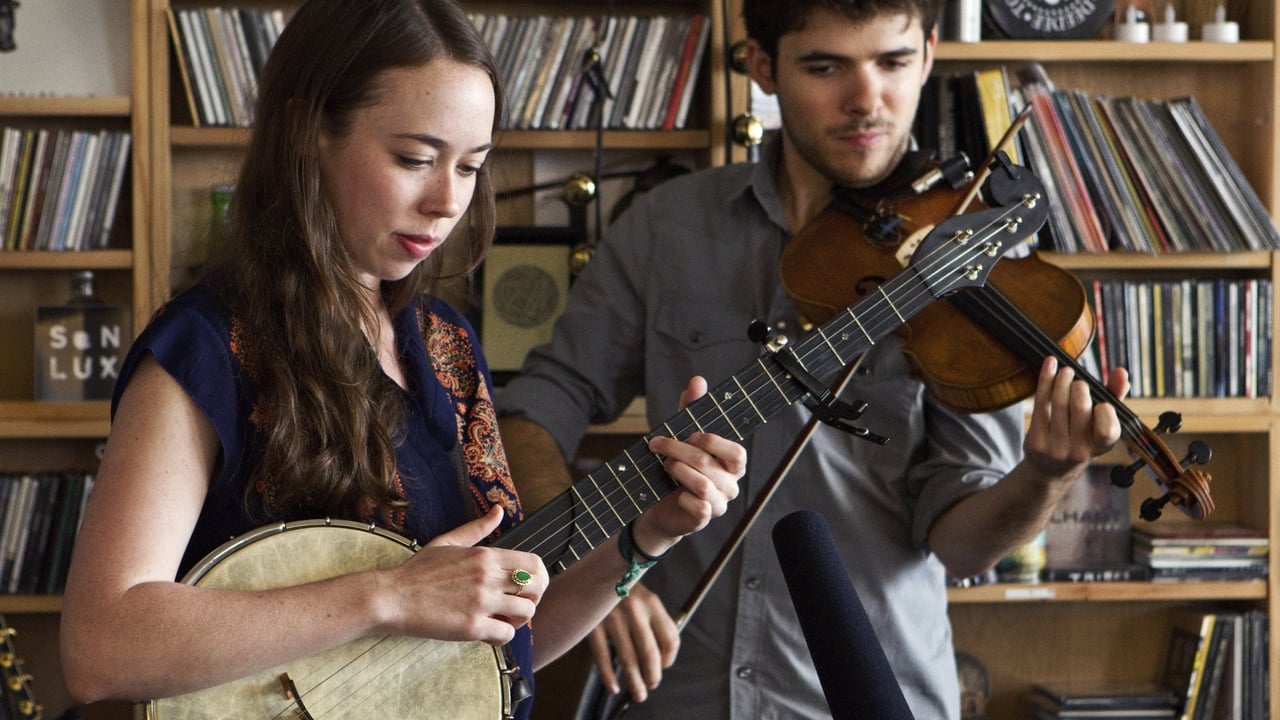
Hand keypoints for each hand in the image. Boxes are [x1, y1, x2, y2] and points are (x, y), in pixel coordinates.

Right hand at [381, 505, 547, 645]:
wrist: (391, 597)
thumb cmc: (417, 572)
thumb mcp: (448, 542)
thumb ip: (477, 528)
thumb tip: (498, 510)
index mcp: (485, 555)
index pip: (534, 563)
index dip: (539, 578)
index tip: (528, 588)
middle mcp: (487, 576)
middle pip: (537, 587)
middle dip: (533, 599)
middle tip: (517, 607)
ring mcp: (481, 601)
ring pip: (526, 612)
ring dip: (518, 620)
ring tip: (501, 621)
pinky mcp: (471, 627)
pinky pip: (506, 635)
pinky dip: (502, 638)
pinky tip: (488, 635)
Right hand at [587, 584, 678, 701]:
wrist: (593, 572)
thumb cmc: (623, 590)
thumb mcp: (643, 598)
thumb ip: (654, 623)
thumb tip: (660, 660)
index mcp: (652, 603)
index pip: (670, 638)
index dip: (669, 659)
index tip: (663, 668)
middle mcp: (634, 609)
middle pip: (650, 652)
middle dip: (652, 676)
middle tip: (651, 687)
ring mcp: (612, 616)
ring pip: (627, 658)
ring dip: (634, 681)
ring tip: (638, 694)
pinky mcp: (592, 623)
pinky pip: (602, 655)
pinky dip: (608, 675)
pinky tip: (613, 686)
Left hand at [632, 376, 746, 554]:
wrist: (658, 506)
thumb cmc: (676, 467)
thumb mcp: (681, 435)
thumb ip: (691, 409)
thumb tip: (698, 380)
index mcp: (731, 464)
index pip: (738, 453)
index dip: (715, 442)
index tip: (691, 434)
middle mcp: (730, 484)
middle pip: (709, 464)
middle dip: (678, 450)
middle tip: (658, 445)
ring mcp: (719, 504)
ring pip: (703, 485)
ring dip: (677, 470)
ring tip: (665, 466)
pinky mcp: (703, 519)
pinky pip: (699, 507)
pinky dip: (682, 496)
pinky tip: (674, 492)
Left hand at [1023, 356, 1128, 476]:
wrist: (1050, 469)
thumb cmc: (1081, 438)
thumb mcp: (1100, 425)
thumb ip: (1114, 397)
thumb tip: (1121, 372)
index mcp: (1101, 447)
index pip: (1108, 429)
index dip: (1104, 410)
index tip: (1100, 400)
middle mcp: (1079, 451)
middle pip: (1080, 407)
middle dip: (1079, 386)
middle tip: (1077, 380)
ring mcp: (1056, 448)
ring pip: (1058, 402)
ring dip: (1062, 379)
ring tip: (1065, 371)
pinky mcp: (1036, 441)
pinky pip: (1040, 403)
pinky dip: (1045, 380)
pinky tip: (1049, 364)